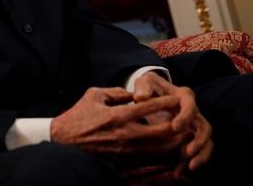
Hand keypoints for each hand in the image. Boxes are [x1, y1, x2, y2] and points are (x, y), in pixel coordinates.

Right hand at [50, 86, 186, 162]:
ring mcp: (127, 150)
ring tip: (185, 131)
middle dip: (180, 123)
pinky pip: (153, 158)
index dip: (168, 101)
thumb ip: (116, 92)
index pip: (150, 107)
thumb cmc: (77, 116)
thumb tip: (134, 94)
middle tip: (188, 116)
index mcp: (117, 115)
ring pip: (163, 147)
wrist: (64, 142)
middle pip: (164, 131)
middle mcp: (126, 134)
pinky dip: (166, 152)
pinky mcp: (126, 161)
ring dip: (177, 139)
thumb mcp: (94, 95)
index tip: (179, 97)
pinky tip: (172, 145)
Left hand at [133, 72, 212, 176]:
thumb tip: (141, 97)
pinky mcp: (191, 138)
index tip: (175, 127)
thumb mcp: (145, 82)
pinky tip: (179, 172)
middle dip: (198, 141)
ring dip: (200, 155)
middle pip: (204, 127)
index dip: (185, 117)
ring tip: (190, 167)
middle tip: (187, 152)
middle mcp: (194, 112)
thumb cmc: (149, 88)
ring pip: (206, 142)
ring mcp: (194, 126)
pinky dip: (191, 162)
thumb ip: (143, 87)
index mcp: (184, 96)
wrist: (152, 95)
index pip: (190, 105)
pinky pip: (197, 152)